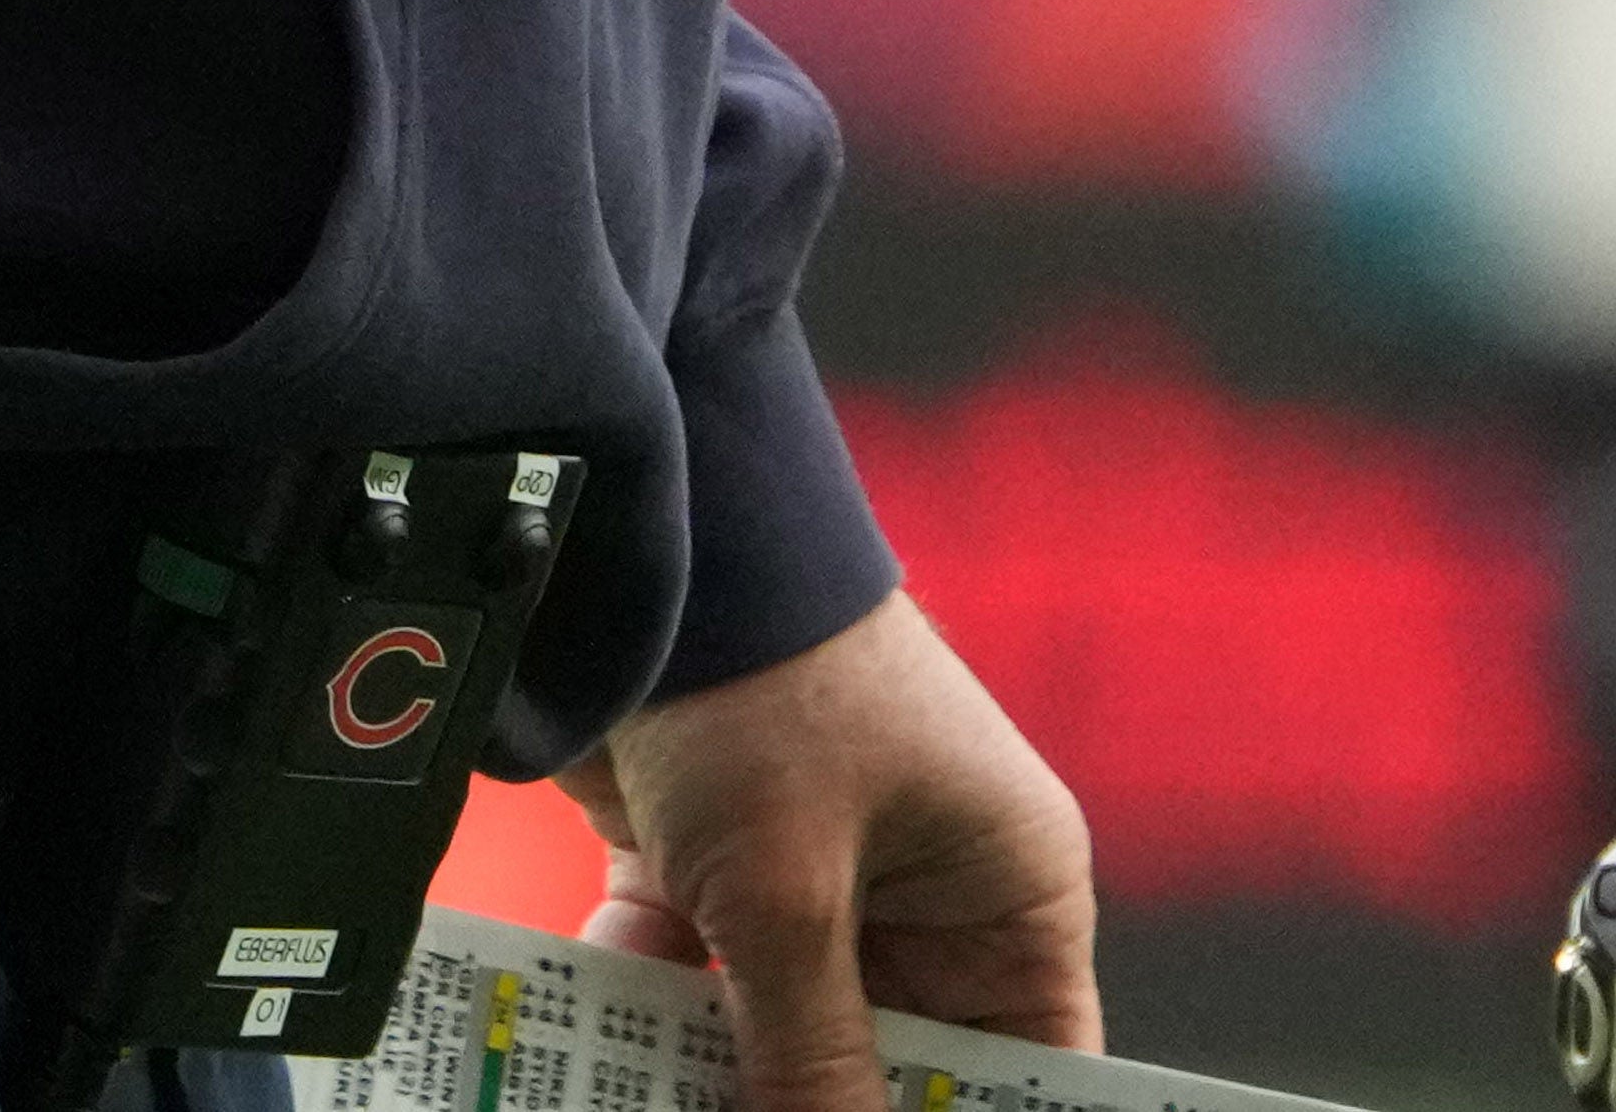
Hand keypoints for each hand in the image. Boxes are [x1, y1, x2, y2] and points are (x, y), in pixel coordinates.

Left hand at [560, 592, 1093, 1111]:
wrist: (640, 559)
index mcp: (1009, 892)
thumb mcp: (792, 899)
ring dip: (714, 1085)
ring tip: (643, 1102)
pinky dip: (644, 1028)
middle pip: (890, 1072)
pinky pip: (694, 993)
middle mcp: (929, 897)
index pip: (1030, 1069)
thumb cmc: (771, 690)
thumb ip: (810, 1060)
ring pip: (780, 1045)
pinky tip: (584, 1059)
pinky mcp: (720, 876)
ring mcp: (821, 886)